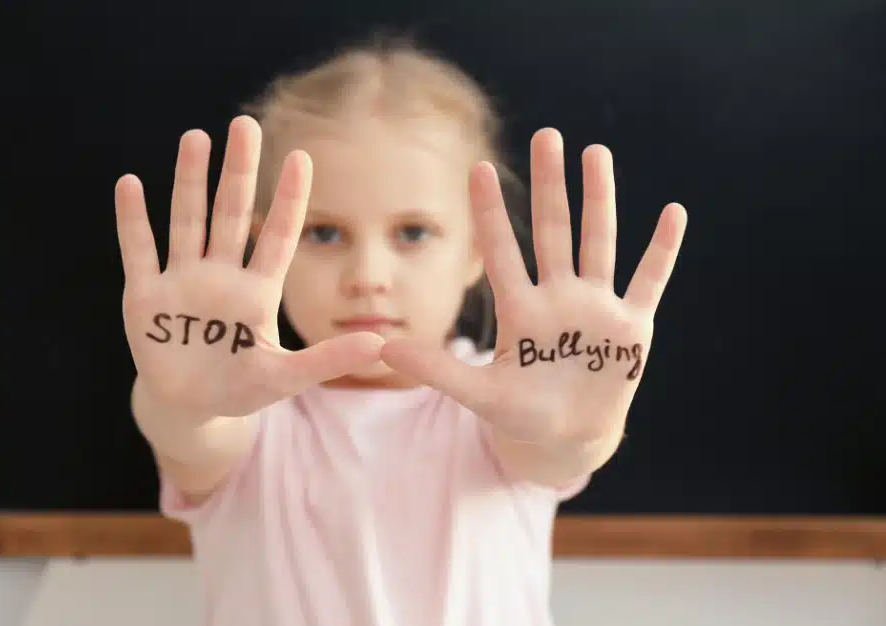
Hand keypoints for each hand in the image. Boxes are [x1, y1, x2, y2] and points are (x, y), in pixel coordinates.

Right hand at [115, 116, 383, 421]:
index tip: (302, 157)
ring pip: (188, 221)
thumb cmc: (242, 388)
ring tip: (196, 138)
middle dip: (239, 172)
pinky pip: (139, 252)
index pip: (278, 235)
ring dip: (189, 181)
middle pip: (232, 214)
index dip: (290, 199)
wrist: (191, 408)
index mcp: (258, 291)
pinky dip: (133, 221)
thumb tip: (380, 345)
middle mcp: (222, 275)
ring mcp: (183, 281)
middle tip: (244, 124)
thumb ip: (328, 359)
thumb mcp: (286, 377)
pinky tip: (130, 184)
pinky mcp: (146, 297)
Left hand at [381, 128, 686, 446]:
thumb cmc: (519, 413)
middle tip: (547, 135)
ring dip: (599, 200)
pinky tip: (674, 213)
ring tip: (596, 154)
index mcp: (520, 309)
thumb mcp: (478, 393)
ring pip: (598, 243)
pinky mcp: (631, 328)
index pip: (501, 251)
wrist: (564, 438)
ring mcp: (595, 308)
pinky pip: (649, 281)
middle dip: (550, 186)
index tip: (476, 167)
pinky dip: (662, 251)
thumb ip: (437, 369)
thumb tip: (383, 347)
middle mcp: (557, 297)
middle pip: (553, 232)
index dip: (489, 212)